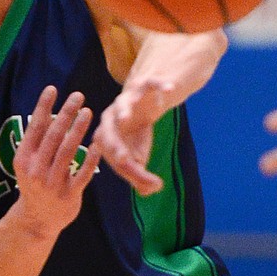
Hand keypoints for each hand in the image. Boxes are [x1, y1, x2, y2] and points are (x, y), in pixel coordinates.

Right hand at [11, 86, 100, 237]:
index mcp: (23, 159)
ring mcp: (52, 183)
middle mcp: (36, 170)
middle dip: (66, 113)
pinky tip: (98, 144)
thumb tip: (45, 111)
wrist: (37, 220)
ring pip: (67, 152)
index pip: (34, 128)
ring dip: (78, 130)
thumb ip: (37, 142)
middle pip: (53, 136)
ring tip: (88, 112)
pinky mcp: (69, 195)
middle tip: (78, 95)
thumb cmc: (35, 184)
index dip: (43, 107)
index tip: (52, 88)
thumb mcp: (28, 164)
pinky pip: (83, 174)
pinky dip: (90, 159)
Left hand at [93, 78, 172, 195]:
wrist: (146, 103)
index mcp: (106, 134)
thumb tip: (148, 191)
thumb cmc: (136, 134)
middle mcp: (111, 116)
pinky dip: (160, 85)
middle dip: (112, 141)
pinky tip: (170, 89)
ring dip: (124, 109)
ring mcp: (126, 99)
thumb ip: (140, 175)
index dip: (119, 159)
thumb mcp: (139, 155)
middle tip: (122, 156)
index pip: (109, 150)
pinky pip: (149, 84)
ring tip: (126, 117)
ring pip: (122, 103)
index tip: (130, 167)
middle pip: (108, 128)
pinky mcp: (142, 85)